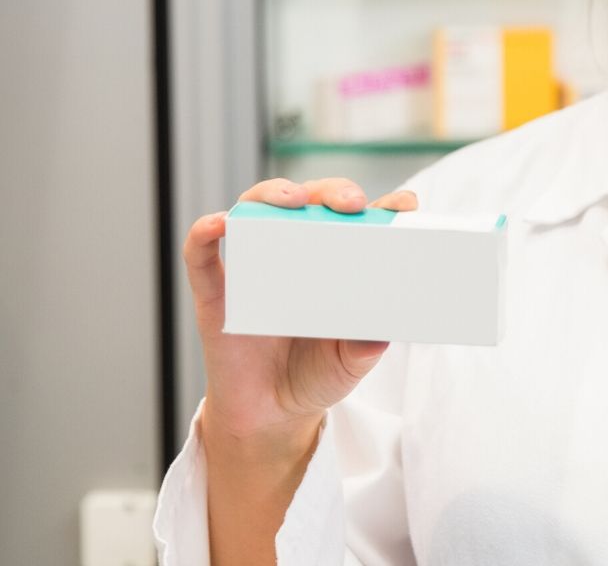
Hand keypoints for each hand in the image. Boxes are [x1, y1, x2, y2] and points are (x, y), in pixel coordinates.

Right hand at [184, 177, 418, 460]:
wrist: (270, 414)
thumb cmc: (315, 376)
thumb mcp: (349, 363)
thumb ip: (364, 349)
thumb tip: (377, 337)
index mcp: (333, 263)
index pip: (356, 220)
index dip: (381, 207)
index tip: (405, 205)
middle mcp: (293, 254)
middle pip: (309, 201)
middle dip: (332, 192)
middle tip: (350, 203)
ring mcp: (253, 267)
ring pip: (256, 209)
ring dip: (272, 194)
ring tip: (291, 199)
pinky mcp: (215, 291)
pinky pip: (202, 254)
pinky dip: (205, 232)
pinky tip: (220, 224)